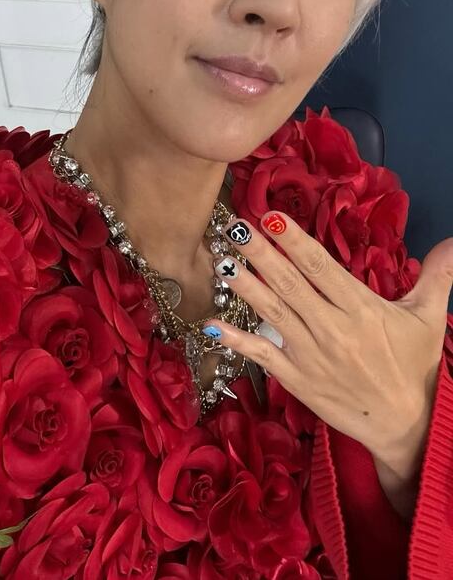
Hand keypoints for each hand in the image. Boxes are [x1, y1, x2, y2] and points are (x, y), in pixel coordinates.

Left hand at [202, 211, 452, 471]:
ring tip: (222, 260)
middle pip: (291, 283)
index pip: (322, 267)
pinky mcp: (297, 379)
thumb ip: (437, 275)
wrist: (405, 424)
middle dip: (261, 252)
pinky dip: (237, 341)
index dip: (296, 241)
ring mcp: (311, 355)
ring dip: (245, 286)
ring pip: (273, 313)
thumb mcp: (428, 318)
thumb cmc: (414, 367)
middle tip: (235, 227)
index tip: (271, 216)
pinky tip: (212, 325)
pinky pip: (263, 355)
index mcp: (361, 309)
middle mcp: (332, 328)